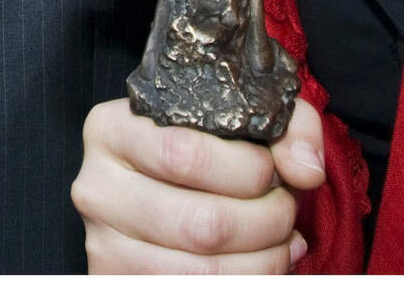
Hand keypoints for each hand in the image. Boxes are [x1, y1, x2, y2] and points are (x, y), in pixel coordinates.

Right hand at [70, 96, 324, 272]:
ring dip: (264, 261)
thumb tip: (306, 170)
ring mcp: (103, 243)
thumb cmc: (207, 149)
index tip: (272, 170)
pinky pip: (195, 296)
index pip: (184, 155)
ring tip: (281, 239)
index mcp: (112, 129)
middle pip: (201, 223)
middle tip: (285, 209)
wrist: (170, 187)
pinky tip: (260, 263)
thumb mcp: (241, 118)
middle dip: (267, 221)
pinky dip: (246, 284)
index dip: (248, 170)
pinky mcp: (117, 282)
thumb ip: (286, 128)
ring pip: (203, 272)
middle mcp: (97, 187)